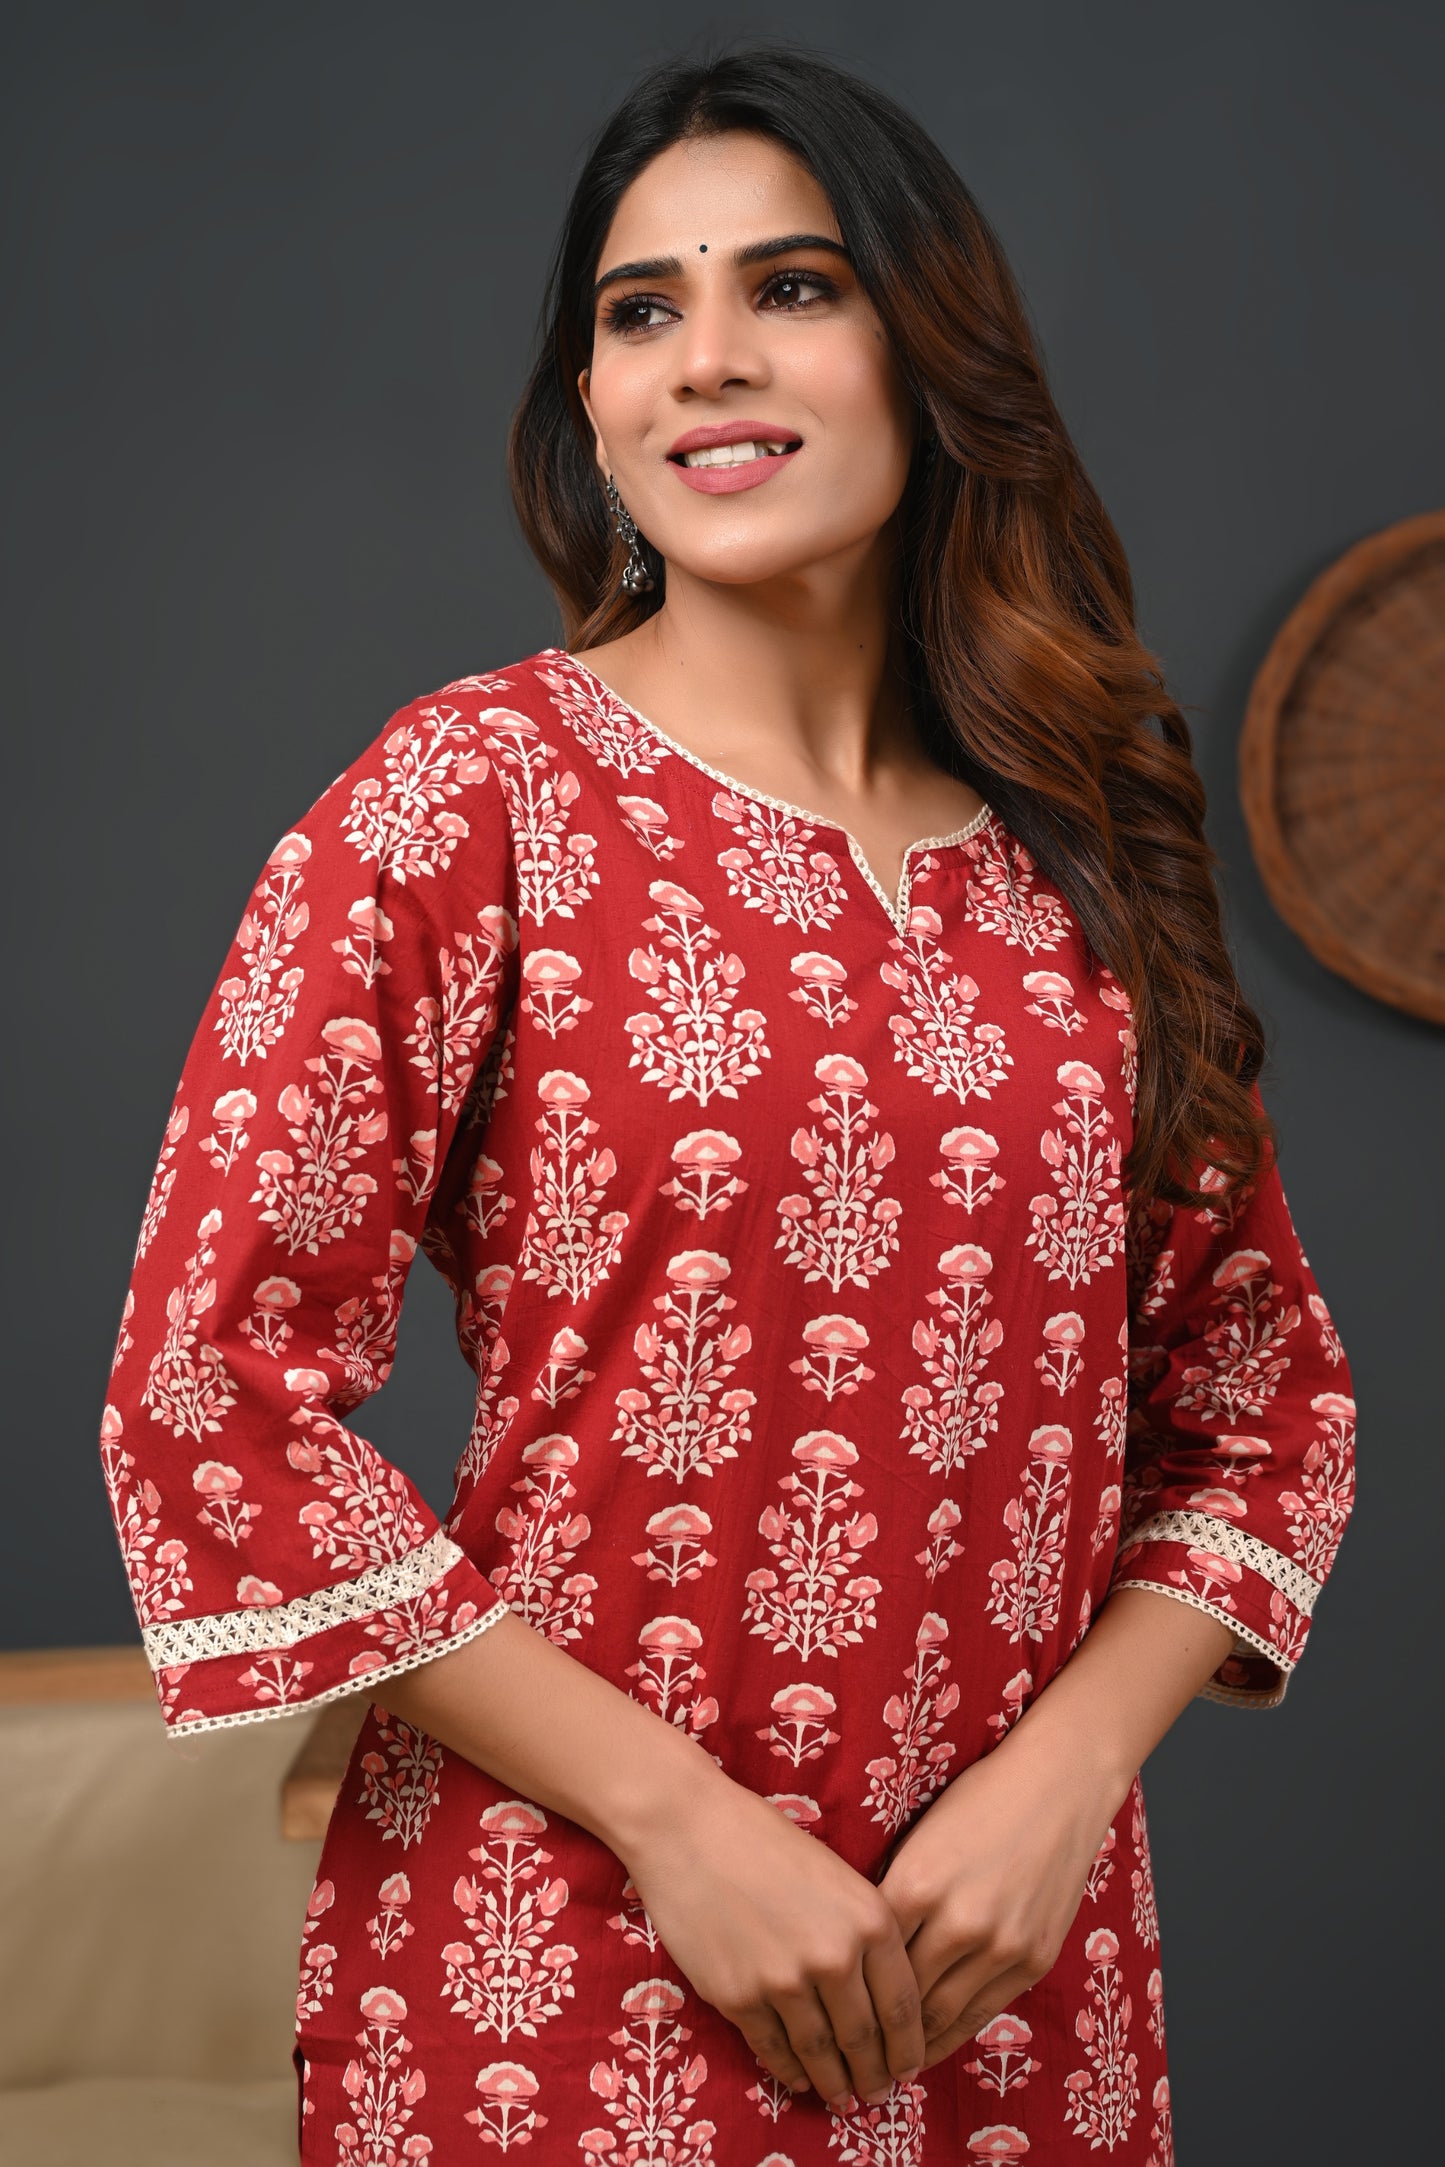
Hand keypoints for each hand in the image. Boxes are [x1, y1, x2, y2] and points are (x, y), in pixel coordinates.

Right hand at [620, 1767, 925, 2112]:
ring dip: (835, 2083)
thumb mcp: (836, 1876)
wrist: (690, 1829)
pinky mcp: (739, 1998)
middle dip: (874, 2075)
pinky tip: (800, 2078)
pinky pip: (774, 2049)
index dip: (908, 2049)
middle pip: (865, 2039)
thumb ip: (863, 1932)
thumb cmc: (765, 1841)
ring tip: (842, 2097)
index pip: (903, 2008)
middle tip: (877, 2094)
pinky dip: (790, 2071)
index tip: (908, 2070)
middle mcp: (835, 1957)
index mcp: (870, 1920)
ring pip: (821, 2053)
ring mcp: (785, 1982)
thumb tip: (880, 1997)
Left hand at [876, 1724, 1125, 2069]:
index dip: (847, 1991)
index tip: (828, 2014)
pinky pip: (983, 2011)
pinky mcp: (1033, 1959)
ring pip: (942, 2015)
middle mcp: (958, 1922)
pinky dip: (952, 2033)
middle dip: (874, 2032)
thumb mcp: (919, 1839)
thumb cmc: (979, 1800)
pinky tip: (931, 2045)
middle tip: (850, 2057)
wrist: (1057, 1787)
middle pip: (902, 1995)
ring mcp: (1001, 1946)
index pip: (868, 1958)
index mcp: (917, 1884)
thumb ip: (894, 1892)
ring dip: (911, 2045)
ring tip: (886, 2064)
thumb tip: (861, 1946)